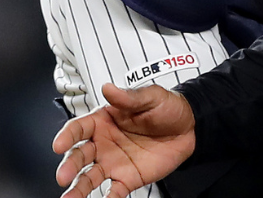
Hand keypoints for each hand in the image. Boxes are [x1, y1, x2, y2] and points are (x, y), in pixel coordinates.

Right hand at [53, 83, 195, 197]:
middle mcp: (102, 144)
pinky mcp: (126, 178)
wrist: (190, 127)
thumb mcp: (151, 97)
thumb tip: (108, 88)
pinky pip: (114, 191)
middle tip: (63, 176)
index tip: (59, 145)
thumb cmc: (167, 108)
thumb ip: (129, 97)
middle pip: (79, 156)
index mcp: (103, 121)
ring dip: (78, 188)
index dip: (67, 136)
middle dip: (69, 166)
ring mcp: (113, 163)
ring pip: (89, 178)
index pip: (78, 129)